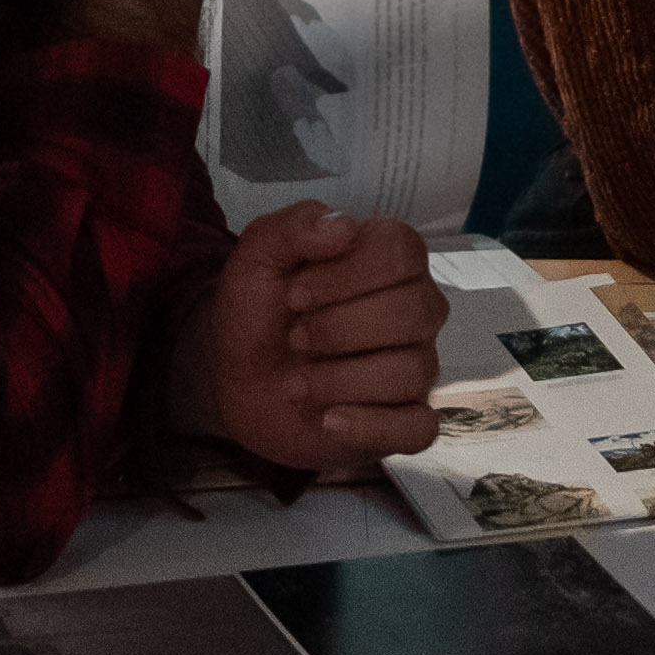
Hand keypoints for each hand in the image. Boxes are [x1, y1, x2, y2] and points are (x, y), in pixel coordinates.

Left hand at [166, 203, 441, 473]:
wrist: (235, 377)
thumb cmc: (258, 310)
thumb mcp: (258, 255)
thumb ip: (295, 226)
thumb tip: (345, 226)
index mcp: (389, 261)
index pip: (402, 252)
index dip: (346, 274)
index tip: (295, 294)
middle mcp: (416, 310)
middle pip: (413, 311)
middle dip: (338, 329)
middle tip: (295, 338)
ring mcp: (416, 367)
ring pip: (413, 371)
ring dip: (340, 378)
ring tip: (298, 382)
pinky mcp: (405, 421)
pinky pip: (420, 428)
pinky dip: (372, 425)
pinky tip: (330, 420)